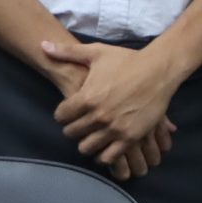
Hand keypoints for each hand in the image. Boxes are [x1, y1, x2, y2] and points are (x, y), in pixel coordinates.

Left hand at [42, 39, 178, 178]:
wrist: (159, 70)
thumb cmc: (127, 60)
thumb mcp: (96, 52)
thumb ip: (67, 52)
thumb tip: (42, 45)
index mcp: (87, 97)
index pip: (60, 116)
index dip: (62, 114)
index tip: (69, 112)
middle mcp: (98, 116)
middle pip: (71, 133)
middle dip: (73, 128)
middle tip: (80, 124)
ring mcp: (114, 129)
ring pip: (86, 148)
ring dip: (86, 142)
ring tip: (91, 136)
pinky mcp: (130, 137)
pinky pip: (108, 157)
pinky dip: (103, 155)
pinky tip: (105, 147)